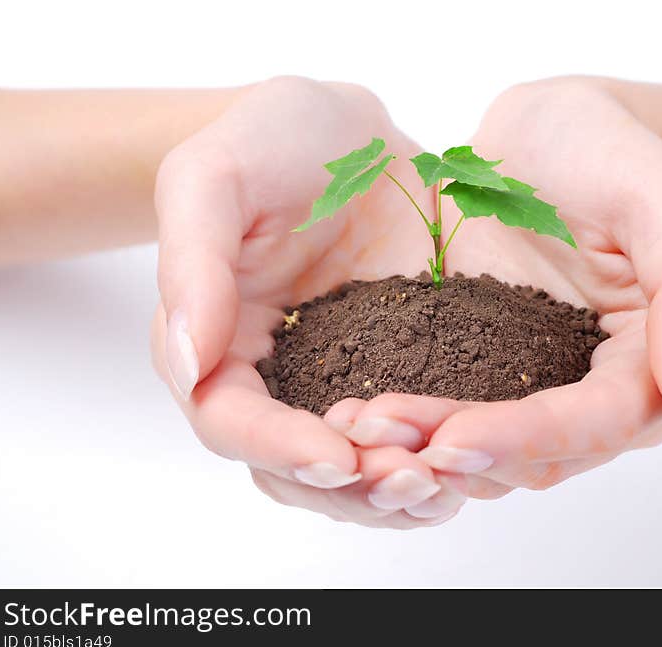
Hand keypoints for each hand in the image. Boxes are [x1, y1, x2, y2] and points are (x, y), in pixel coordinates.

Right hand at [151, 77, 464, 527]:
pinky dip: (435, 464)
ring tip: (446, 489)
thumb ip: (192, 263)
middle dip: (348, 488)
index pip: (231, 420)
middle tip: (410, 481)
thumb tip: (188, 363)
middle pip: (295, 469)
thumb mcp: (216, 176)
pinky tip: (473, 468)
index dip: (278, 447)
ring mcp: (340, 383)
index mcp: (218, 342)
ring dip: (394, 495)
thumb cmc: (272, 140)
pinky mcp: (400, 374)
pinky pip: (410, 440)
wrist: (352, 136)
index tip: (336, 456)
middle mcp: (276, 378)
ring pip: (353, 473)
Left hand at [325, 77, 661, 498]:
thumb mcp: (661, 196)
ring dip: (417, 448)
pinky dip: (402, 419)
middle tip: (377, 437)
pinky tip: (346, 409)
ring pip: (482, 446)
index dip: (527, 439)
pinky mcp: (475, 366)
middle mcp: (588, 389)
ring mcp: (527, 383)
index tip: (453, 441)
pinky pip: (441, 410)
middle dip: (455, 451)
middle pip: (531, 452)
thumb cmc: (609, 149)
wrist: (543, 134)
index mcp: (647, 361)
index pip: (596, 423)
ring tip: (350, 430)